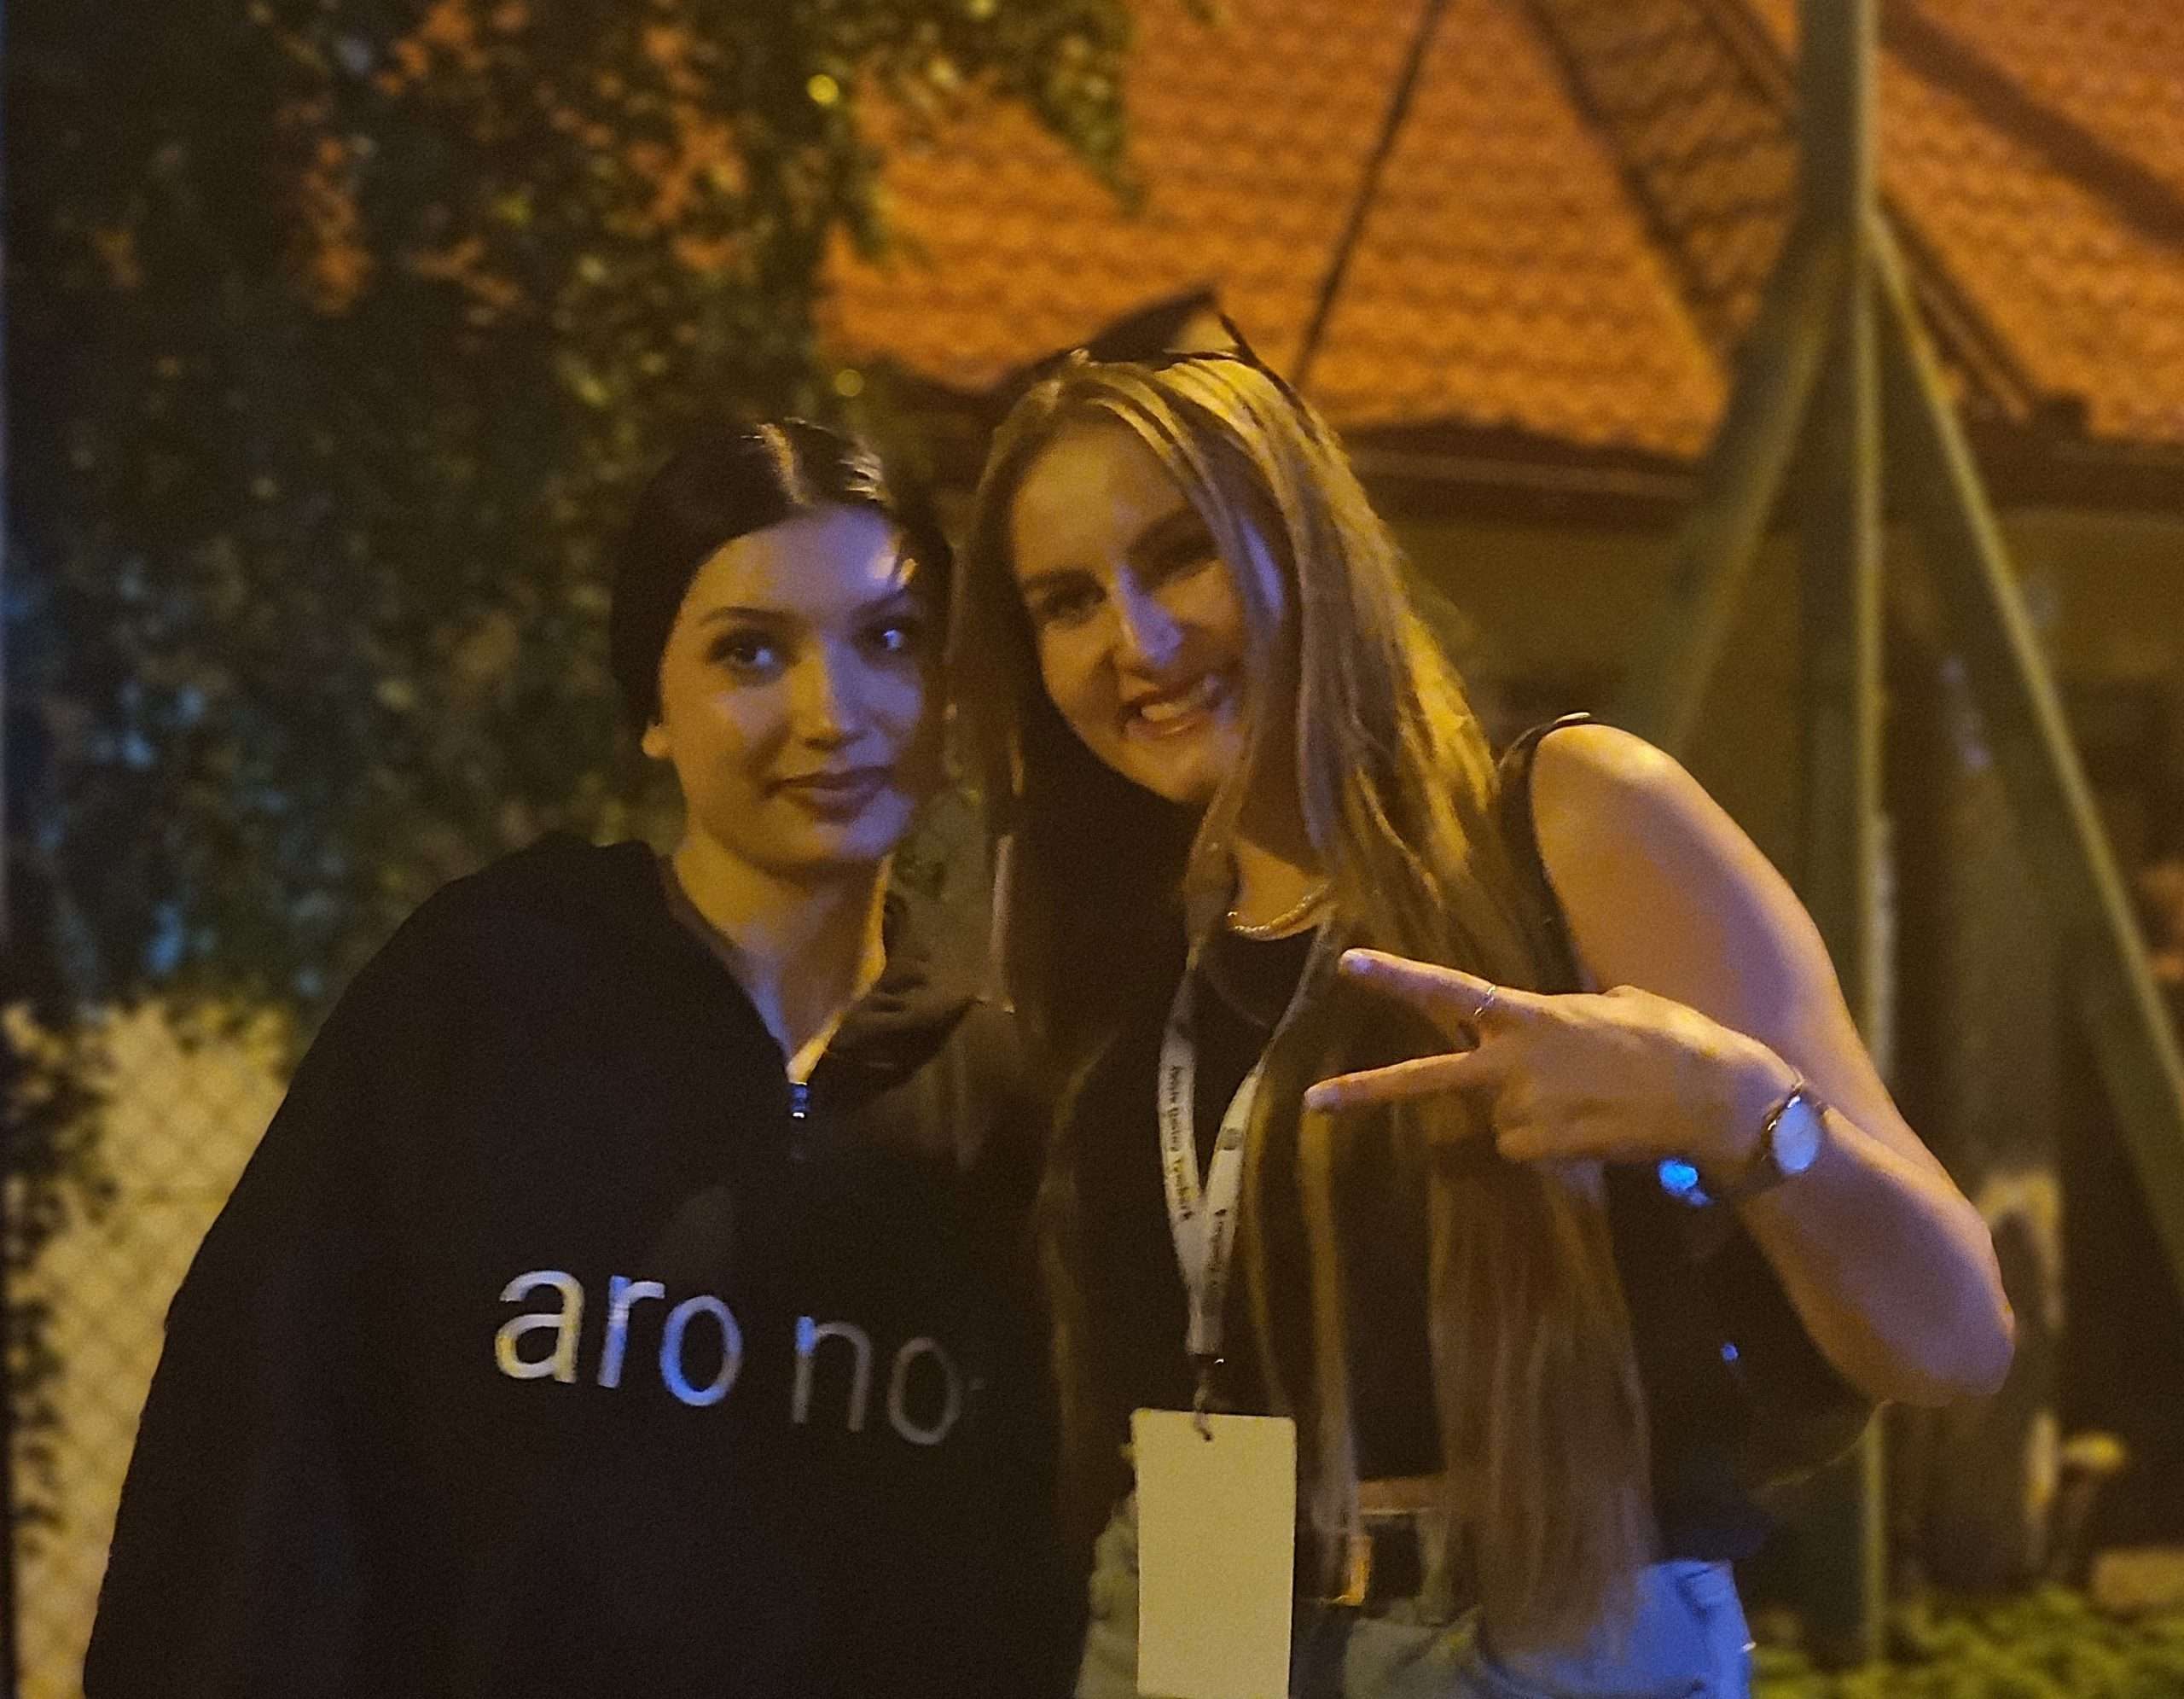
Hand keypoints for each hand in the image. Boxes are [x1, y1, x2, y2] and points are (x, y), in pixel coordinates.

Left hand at [1303, 949, 1797, 1174]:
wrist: (1716, 1098)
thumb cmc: (1677, 1038)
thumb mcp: (1619, 1004)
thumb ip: (1575, 1013)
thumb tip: (1577, 1019)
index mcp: (1532, 1015)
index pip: (1450, 992)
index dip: (1398, 978)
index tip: (1350, 964)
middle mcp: (1516, 1064)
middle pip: (1426, 1080)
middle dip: (1366, 1090)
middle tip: (1313, 1101)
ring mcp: (1526, 1112)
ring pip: (1498, 1119)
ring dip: (1529, 1113)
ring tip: (1589, 1100)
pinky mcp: (1543, 1151)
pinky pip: (1526, 1146)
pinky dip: (1550, 1142)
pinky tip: (1594, 1128)